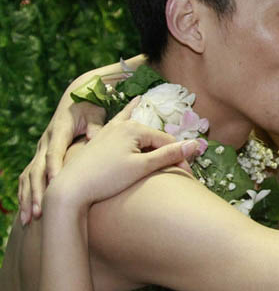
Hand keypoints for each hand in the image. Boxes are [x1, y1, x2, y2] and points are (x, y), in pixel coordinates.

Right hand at [18, 86, 106, 225]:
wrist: (74, 101)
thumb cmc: (88, 108)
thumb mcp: (94, 113)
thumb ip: (95, 125)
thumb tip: (95, 136)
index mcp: (58, 131)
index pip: (54, 152)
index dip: (54, 168)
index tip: (55, 184)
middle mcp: (45, 142)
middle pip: (36, 169)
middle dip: (36, 192)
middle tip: (38, 212)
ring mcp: (40, 150)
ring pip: (29, 176)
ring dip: (28, 198)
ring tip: (28, 219)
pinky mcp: (39, 157)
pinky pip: (28, 178)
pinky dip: (26, 195)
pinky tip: (26, 212)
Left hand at [45, 97, 202, 208]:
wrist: (69, 189)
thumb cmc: (107, 179)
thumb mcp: (141, 167)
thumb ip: (169, 155)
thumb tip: (197, 144)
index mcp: (134, 128)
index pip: (166, 142)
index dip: (179, 158)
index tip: (187, 176)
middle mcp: (121, 125)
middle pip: (152, 136)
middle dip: (165, 147)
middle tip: (177, 163)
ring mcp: (108, 131)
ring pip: (134, 126)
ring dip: (143, 121)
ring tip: (145, 101)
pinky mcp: (99, 139)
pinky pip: (118, 122)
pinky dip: (125, 113)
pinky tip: (128, 105)